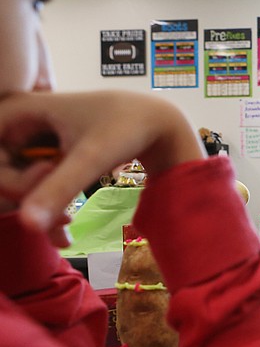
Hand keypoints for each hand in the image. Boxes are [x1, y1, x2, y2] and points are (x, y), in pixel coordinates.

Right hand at [0, 90, 203, 240]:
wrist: (157, 122)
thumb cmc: (127, 127)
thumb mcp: (92, 158)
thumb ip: (59, 189)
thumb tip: (27, 226)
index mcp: (17, 110)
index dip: (10, 180)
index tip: (48, 174)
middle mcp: (18, 123)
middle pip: (0, 174)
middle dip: (28, 197)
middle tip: (65, 210)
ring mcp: (31, 142)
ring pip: (17, 185)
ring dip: (39, 210)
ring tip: (68, 222)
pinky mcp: (45, 157)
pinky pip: (35, 187)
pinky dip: (48, 211)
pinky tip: (66, 236)